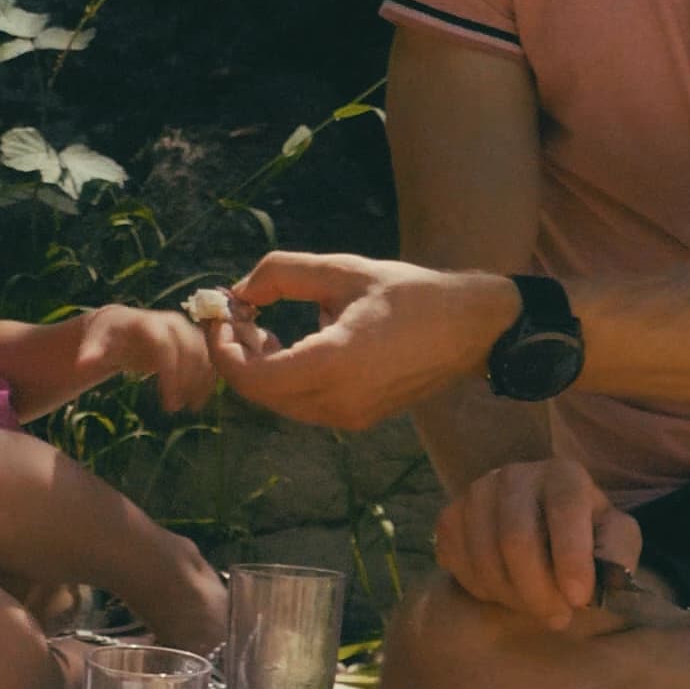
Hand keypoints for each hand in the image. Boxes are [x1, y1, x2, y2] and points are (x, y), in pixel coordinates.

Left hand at [78, 305, 221, 412]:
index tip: (170, 403)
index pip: (166, 345)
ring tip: (193, 407)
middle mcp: (172, 322)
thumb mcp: (95, 343)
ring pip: (204, 353)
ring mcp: (185, 329)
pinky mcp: (193, 340)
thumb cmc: (106, 337)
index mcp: (148, 323)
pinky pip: (208, 358)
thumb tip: (83, 364)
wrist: (121, 326)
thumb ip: (91, 353)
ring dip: (202, 381)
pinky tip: (199, 400)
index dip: (171, 373)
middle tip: (180, 408)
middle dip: (188, 380)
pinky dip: (208, 378)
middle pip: (190, 349)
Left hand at [206, 253, 522, 430]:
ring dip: (258, 366)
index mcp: (334, 363)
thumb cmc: (410, 293)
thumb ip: (282, 274)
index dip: (222, 347)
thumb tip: (239, 290)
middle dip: (236, 353)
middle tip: (237, 312)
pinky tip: (291, 342)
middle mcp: (338, 401)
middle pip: (259, 392)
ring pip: (277, 401)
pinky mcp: (357, 418)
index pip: (251, 376)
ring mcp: (348, 416)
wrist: (470, 329)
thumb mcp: (342, 270)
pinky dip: (283, 376)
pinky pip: (301, 403)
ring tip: (262, 323)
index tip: (219, 313)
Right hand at [432, 457, 643, 630]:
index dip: (571, 558)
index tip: (579, 600)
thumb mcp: (615, 538)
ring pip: (483, 557)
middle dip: (538, 590)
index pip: (564, 510)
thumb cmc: (584, 535)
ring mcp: (475, 493)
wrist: (539, 526)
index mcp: (563, 475)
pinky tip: (506, 591)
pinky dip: (483, 589)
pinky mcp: (448, 517)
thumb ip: (618, 551)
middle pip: (515, 539)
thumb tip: (606, 572)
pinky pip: (458, 563)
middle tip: (558, 618)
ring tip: (535, 607)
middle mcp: (514, 475)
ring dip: (512, 596)